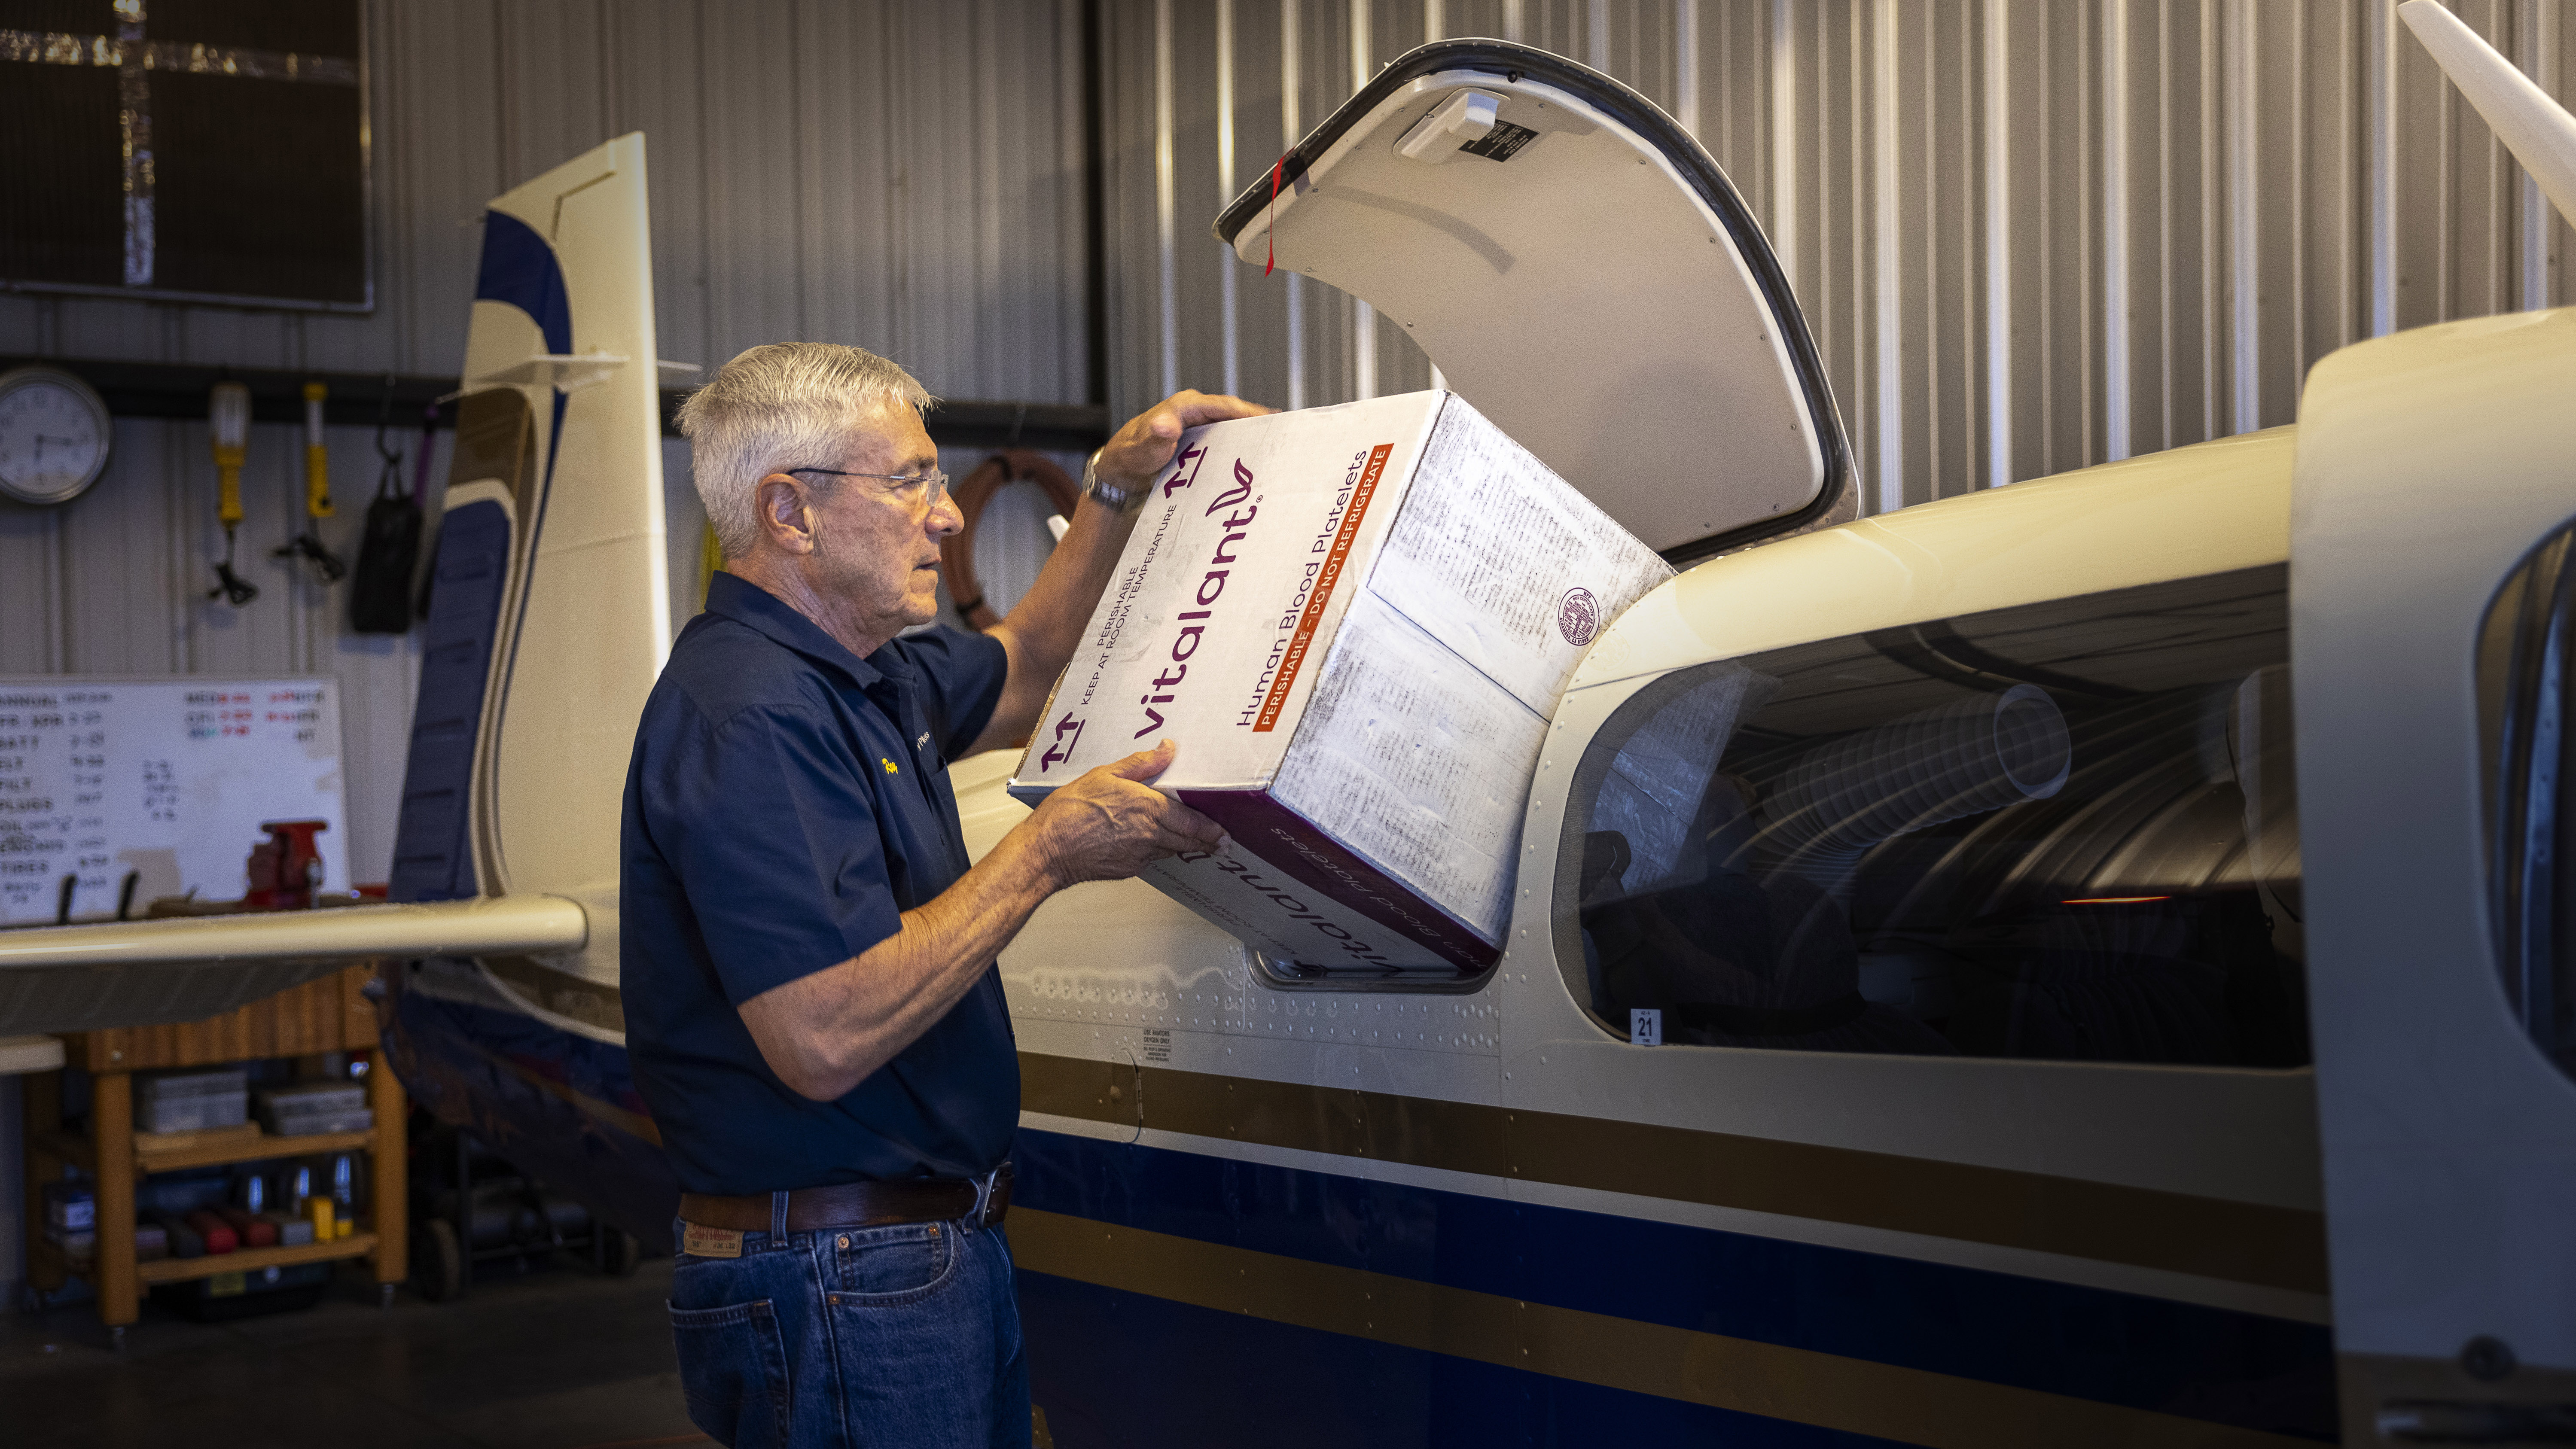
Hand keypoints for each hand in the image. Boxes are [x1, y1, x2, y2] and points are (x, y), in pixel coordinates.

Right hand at [1029, 739, 1226, 886]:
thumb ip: (1142, 763)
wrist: (1048, 850)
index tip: (1223, 833)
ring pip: (1171, 852)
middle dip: (1208, 843)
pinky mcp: (1128, 869)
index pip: (1194, 823)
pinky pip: (1150, 859)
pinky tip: (1151, 844)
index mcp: (1150, 810)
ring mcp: (1140, 856)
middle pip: (1189, 843)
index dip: (1212, 830)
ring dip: (1184, 848)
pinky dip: (1156, 852)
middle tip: (1221, 843)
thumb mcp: (1105, 774)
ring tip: (1193, 843)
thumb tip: (1167, 749)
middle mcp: (1151, 836)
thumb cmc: (1070, 812)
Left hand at [1096, 390, 1272, 489]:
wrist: (1122, 469)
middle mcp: (1195, 411)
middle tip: (1284, 436)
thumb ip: (1155, 437)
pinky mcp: (1200, 439)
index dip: (1249, 412)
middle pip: (1234, 414)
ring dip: (1251, 436)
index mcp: (1185, 406)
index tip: (1273, 421)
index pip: (1224, 406)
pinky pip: (1225, 439)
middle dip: (1258, 423)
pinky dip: (1239, 446)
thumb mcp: (1142, 448)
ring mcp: (1199, 425)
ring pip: (1231, 427)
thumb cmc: (1130, 454)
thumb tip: (1165, 425)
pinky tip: (1253, 459)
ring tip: (1276, 448)